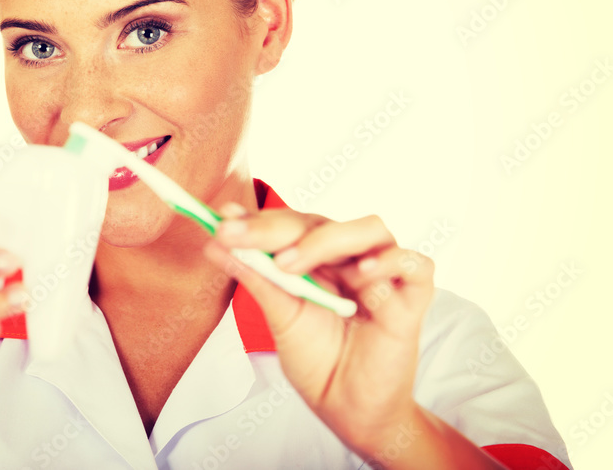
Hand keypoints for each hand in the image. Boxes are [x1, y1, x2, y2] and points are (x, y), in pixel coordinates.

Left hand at [204, 203, 434, 457]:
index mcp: (319, 255)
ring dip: (326, 241)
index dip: (257, 222)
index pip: (290, 223)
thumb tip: (213, 244)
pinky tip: (362, 274)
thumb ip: (255, 277)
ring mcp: (384, 274)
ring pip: (370, 230)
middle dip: (276, 228)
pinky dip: (390, 262)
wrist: (347, 408)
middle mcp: (351, 256)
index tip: (221, 223)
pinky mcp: (413, 299)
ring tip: (288, 265)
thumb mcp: (280, 316)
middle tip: (239, 237)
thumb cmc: (318, 359)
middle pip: (323, 222)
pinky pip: (416, 265)